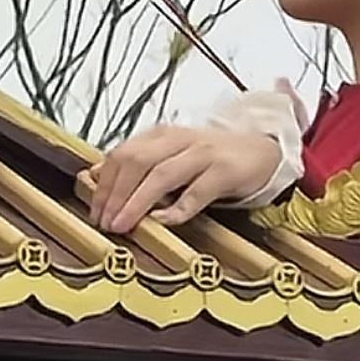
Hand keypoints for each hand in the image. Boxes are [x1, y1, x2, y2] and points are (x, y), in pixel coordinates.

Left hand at [85, 123, 283, 232]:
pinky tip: (161, 222)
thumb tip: (96, 177)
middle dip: (114, 194)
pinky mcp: (225, 172)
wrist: (264, 150)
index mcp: (162, 135)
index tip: (94, 209)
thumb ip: (141, 163)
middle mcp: (180, 140)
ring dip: (136, 203)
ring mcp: (203, 155)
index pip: (122, 154)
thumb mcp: (173, 154)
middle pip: (136, 162)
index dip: (104, 183)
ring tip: (122, 225)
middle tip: (104, 221)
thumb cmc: (214, 158)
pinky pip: (196, 194)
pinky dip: (176, 210)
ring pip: (161, 176)